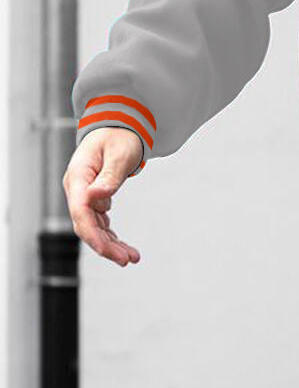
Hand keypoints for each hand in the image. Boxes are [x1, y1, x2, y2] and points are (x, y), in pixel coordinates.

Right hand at [63, 129, 142, 267]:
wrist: (119, 127)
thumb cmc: (119, 137)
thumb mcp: (119, 153)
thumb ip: (109, 176)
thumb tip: (95, 197)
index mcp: (78, 177)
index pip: (80, 212)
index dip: (93, 234)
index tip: (110, 251)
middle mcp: (78, 189)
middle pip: (85, 225)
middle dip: (105, 246)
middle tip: (127, 260)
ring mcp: (84, 196)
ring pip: (93, 228)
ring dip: (111, 245)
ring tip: (132, 258)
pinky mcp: (94, 200)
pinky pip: (100, 223)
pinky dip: (112, 237)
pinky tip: (127, 249)